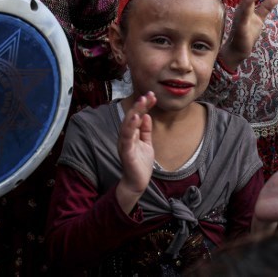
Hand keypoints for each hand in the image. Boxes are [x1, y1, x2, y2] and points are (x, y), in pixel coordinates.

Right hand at [116, 92, 156, 213]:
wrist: (137, 183)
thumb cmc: (140, 164)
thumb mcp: (146, 144)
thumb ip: (145, 130)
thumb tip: (147, 116)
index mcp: (131, 134)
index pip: (137, 116)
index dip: (144, 106)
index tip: (152, 95)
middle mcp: (126, 137)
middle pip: (131, 117)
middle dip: (139, 105)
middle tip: (148, 95)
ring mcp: (125, 144)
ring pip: (127, 124)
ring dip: (134, 112)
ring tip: (142, 102)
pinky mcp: (126, 152)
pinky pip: (127, 138)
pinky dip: (130, 127)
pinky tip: (136, 118)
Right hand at [219, 0, 277, 66]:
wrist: (238, 50)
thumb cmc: (247, 33)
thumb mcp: (260, 18)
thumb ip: (266, 7)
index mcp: (247, 6)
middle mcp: (242, 9)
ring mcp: (241, 17)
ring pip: (246, 1)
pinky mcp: (241, 26)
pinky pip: (244, 15)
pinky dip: (248, 6)